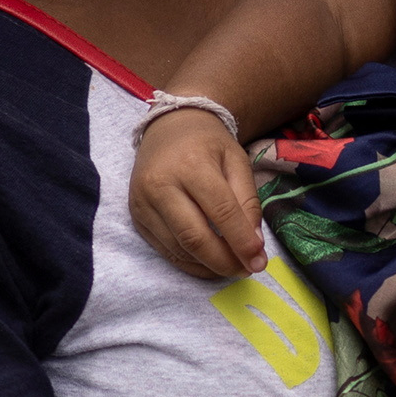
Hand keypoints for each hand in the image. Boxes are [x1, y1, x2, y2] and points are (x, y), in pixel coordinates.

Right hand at [128, 107, 266, 275]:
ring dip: (208, 266)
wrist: (169, 127)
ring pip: (178, 249)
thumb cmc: (208, 144)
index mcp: (191, 165)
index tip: (259, 261)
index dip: (241, 241)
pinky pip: (164, 250)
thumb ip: (248, 202)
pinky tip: (209, 263)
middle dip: (224, 261)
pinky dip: (190, 263)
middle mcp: (160, 184)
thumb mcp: (237, 162)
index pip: (221, 212)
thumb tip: (253, 246)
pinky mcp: (136, 216)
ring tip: (232, 266)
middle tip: (246, 269)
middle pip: (194, 237)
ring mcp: (143, 202)